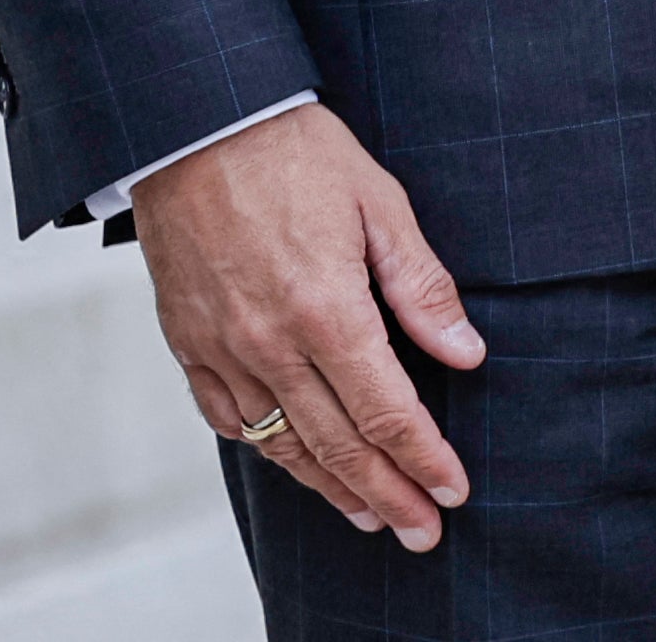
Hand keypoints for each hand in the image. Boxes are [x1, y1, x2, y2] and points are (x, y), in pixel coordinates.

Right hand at [137, 104, 486, 547]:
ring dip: (330, 488)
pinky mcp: (188, 341)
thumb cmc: (295, 153)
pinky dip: (264, 448)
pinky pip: (227, 417)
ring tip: (369, 517)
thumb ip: (422, 288)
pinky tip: (291, 462)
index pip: (388, 411)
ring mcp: (223, 348)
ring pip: (281, 443)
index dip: (424, 458)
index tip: (454, 490)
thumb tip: (467, 354)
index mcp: (328, 310)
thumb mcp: (380, 203)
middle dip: (388, 495)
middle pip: (338, 445)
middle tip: (423, 531)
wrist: (196, 124)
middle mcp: (271, 343)